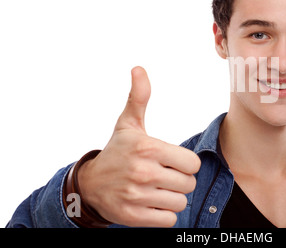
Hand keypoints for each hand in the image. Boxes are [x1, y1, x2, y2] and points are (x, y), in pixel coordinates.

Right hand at [77, 66, 200, 226]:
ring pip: (180, 203)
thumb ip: (139, 97)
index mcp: (148, 147)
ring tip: (157, 189)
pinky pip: (168, 220)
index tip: (172, 161)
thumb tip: (138, 68)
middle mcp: (143, 172)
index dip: (185, 163)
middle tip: (163, 175)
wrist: (90, 184)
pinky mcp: (133, 217)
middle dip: (179, 180)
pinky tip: (151, 203)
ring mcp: (137, 196)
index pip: (193, 163)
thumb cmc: (117, 151)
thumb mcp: (128, 123)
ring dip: (172, 198)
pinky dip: (163, 215)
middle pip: (189, 184)